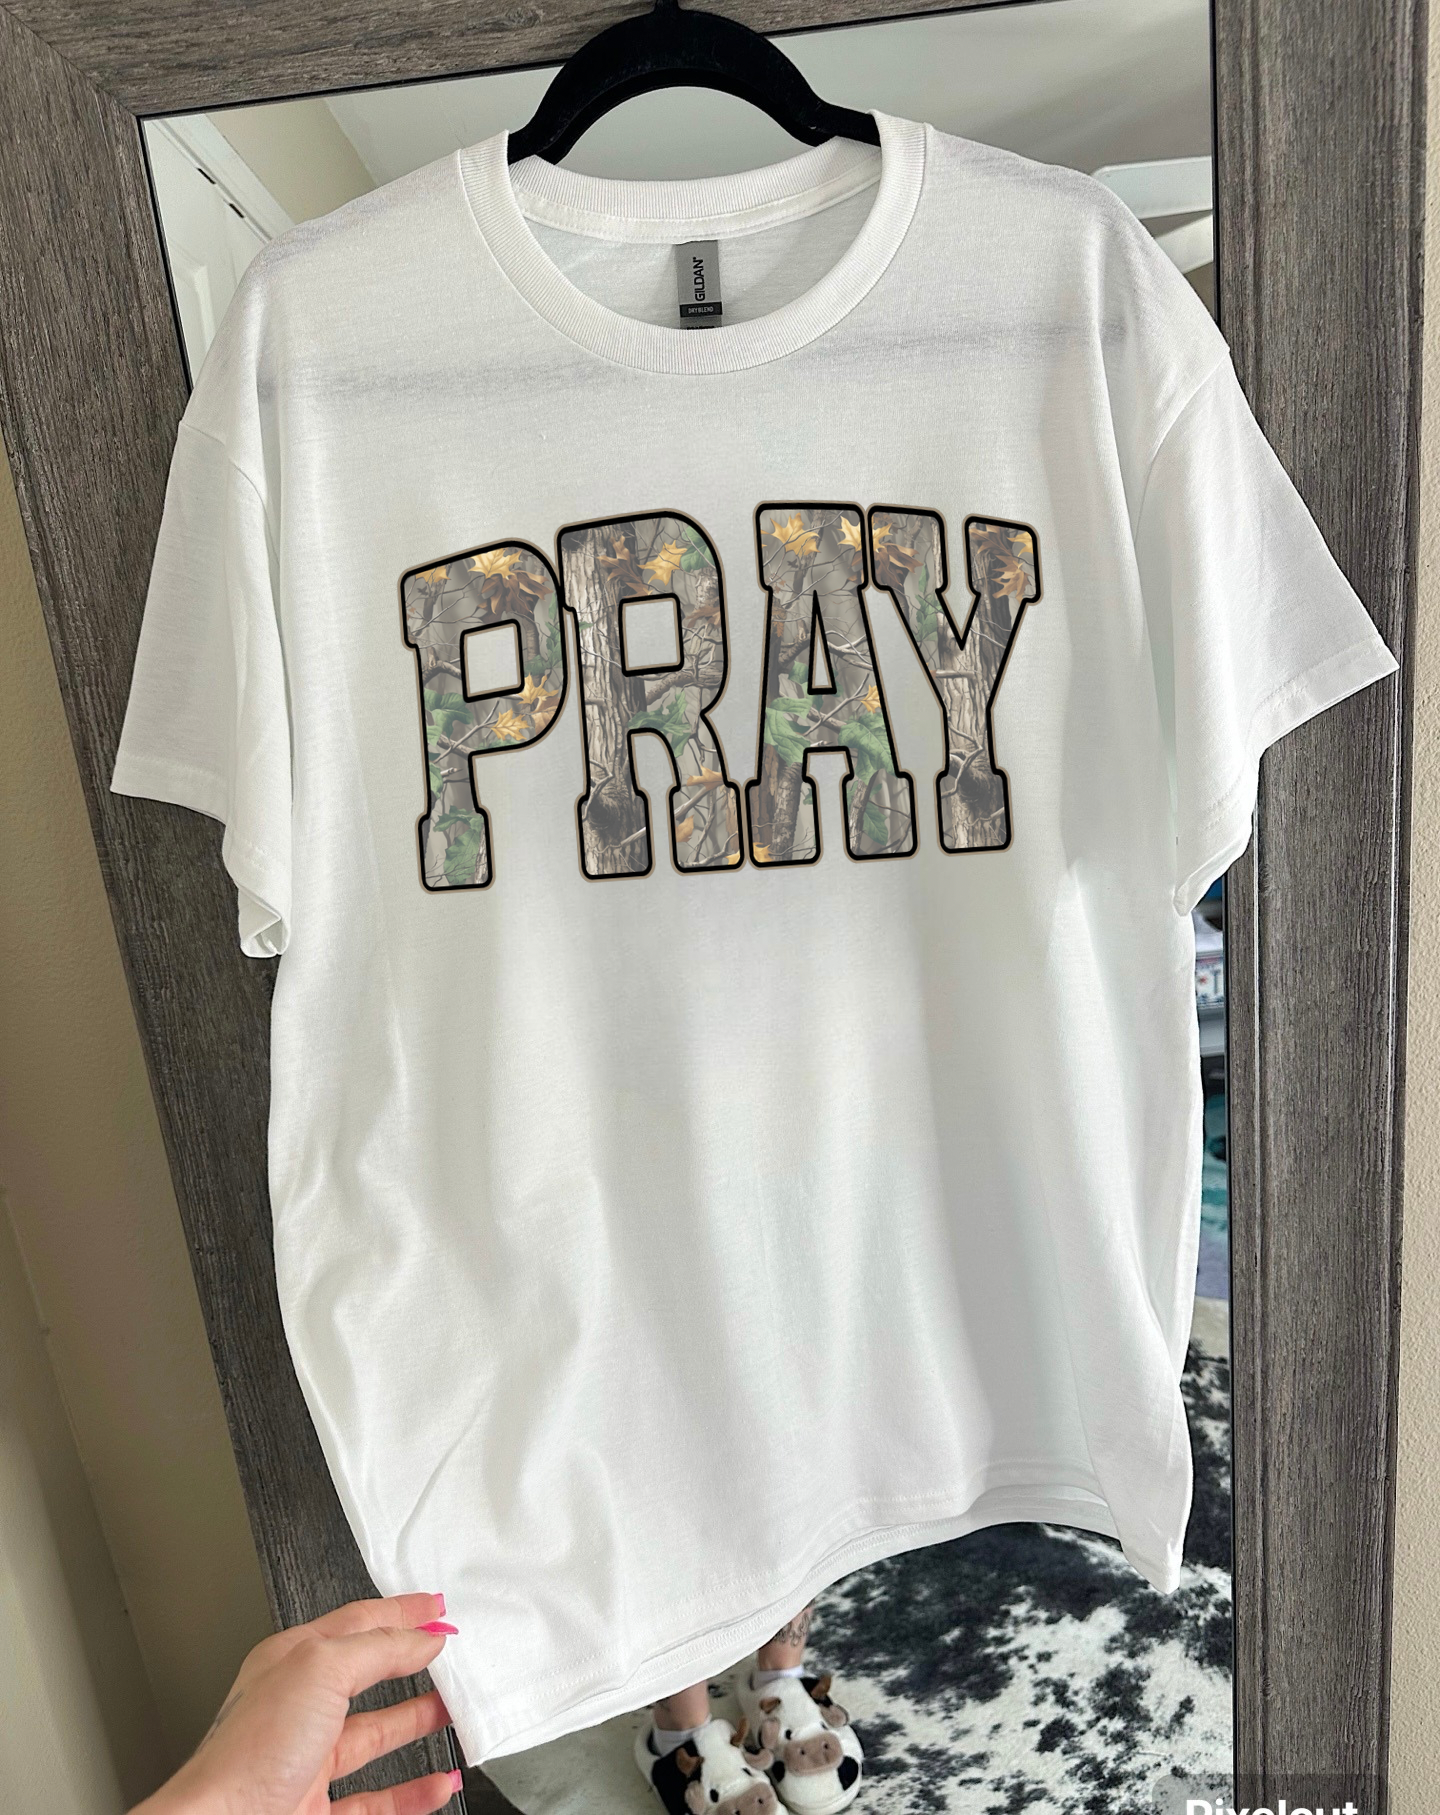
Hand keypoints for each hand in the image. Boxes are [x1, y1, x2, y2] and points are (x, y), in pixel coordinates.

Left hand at [132, 1592, 462, 1814]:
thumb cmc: (248, 1755)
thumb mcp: (320, 1670)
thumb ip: (377, 1648)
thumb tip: (422, 1637)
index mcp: (290, 1663)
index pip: (356, 1623)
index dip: (399, 1612)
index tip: (436, 1606)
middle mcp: (297, 1710)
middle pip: (367, 1676)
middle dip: (411, 1662)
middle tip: (450, 1653)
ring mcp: (307, 1762)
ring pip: (375, 1736)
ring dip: (418, 1723)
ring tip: (454, 1710)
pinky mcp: (317, 1810)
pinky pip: (377, 1799)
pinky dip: (414, 1792)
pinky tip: (438, 1783)